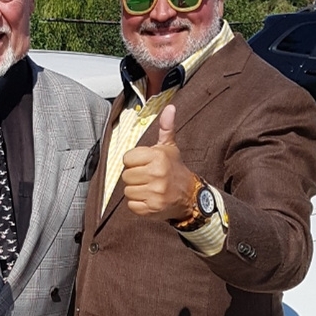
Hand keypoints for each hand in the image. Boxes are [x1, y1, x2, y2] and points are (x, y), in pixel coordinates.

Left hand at [119, 104, 198, 218]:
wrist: (190, 195)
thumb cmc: (174, 169)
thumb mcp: (170, 147)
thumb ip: (166, 128)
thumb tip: (170, 107)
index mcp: (158, 157)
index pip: (127, 158)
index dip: (134, 161)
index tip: (145, 164)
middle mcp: (157, 174)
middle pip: (126, 175)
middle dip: (134, 176)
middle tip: (147, 177)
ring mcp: (155, 193)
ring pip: (127, 191)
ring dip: (136, 190)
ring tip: (149, 188)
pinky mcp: (152, 208)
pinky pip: (132, 205)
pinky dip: (138, 204)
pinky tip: (149, 198)